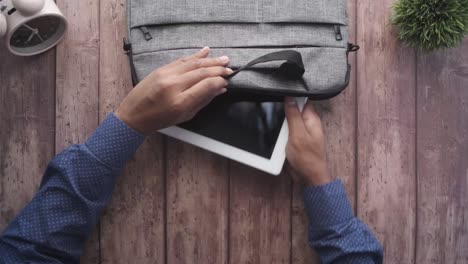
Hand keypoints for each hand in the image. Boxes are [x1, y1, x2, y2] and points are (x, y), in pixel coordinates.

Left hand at [115, 47, 231, 133]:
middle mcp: (173, 85)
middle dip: (218, 69)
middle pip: (201, 72)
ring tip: (223, 59)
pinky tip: (206, 51)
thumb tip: (219, 89)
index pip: (206, 85)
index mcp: (180, 102)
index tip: (227, 81)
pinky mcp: (161, 69)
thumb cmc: (160, 120)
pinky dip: (195, 56)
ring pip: (193, 63)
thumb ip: (203, 101)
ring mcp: (166, 75)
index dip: (219, 81)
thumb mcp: (185, 116)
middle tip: (230, 68)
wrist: (134, 115)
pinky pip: (182, 60)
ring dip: (210, 60)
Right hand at [284, 97, 330, 186]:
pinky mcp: (296, 140)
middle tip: (276, 116)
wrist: (307, 177)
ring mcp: (302, 132)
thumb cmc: (307, 158)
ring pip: (288, 122)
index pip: (303, 100)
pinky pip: (286, 132)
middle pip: (294, 110)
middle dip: (284, 112)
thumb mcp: (297, 134)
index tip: (281, 96)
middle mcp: (308, 124)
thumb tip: (290, 98)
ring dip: (281, 125)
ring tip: (279, 131)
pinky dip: (281, 134)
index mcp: (312, 119)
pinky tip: (278, 137)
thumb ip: (293, 116)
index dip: (293, 97)